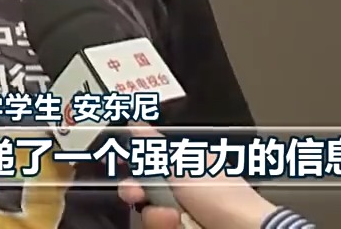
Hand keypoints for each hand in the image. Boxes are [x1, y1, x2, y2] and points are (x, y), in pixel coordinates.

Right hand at [117, 123, 273, 228]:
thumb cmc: (222, 195)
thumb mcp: (183, 163)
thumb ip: (155, 145)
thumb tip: (135, 123)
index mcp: (184, 166)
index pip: (147, 163)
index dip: (132, 167)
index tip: (119, 166)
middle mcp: (181, 192)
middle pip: (142, 193)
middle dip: (137, 195)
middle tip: (138, 196)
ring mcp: (182, 216)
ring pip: (149, 216)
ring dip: (156, 217)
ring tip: (174, 219)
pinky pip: (159, 228)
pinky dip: (164, 228)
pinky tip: (178, 226)